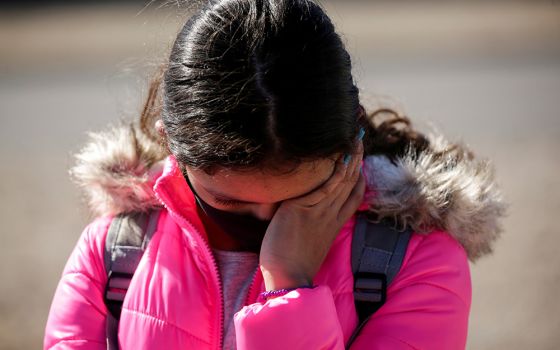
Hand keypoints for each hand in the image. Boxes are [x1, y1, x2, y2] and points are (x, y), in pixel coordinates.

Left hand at [259, 142, 365, 290]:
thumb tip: (303, 216)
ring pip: (342, 180)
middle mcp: (332, 215)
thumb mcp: (307, 241)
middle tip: (359, 139)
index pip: (353, 197)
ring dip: (350, 158)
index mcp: (334, 223)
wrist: (287, 277)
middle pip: (351, 183)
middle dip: (357, 160)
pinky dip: (335, 169)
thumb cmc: (290, 263)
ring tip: (354, 138)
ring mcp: (321, 211)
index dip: (358, 178)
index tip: (360, 163)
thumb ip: (310, 225)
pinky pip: (327, 185)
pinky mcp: (305, 208)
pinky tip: (341, 154)